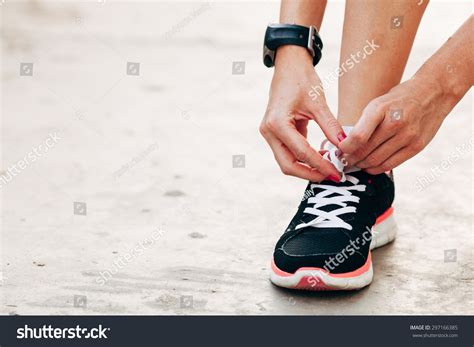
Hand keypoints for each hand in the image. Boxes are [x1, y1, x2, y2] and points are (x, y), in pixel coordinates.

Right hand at [260, 46, 343, 181]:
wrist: (289, 67)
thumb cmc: (302, 80)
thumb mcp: (318, 103)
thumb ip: (331, 127)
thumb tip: (345, 147)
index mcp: (277, 123)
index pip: (301, 152)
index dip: (320, 165)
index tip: (337, 172)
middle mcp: (269, 132)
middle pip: (287, 165)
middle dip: (310, 174)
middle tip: (332, 175)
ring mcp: (269, 134)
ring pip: (287, 162)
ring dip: (306, 168)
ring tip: (329, 167)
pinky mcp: (275, 134)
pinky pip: (288, 153)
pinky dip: (304, 158)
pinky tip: (322, 156)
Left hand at [339, 75, 451, 173]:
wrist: (434, 92)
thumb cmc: (399, 99)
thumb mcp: (378, 103)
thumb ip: (363, 123)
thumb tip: (346, 145)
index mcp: (380, 109)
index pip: (358, 136)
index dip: (345, 148)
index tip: (339, 151)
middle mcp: (395, 123)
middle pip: (365, 150)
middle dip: (350, 158)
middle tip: (343, 161)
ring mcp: (408, 136)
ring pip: (376, 160)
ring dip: (362, 165)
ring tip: (355, 164)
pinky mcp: (417, 146)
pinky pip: (391, 164)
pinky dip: (376, 168)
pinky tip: (369, 167)